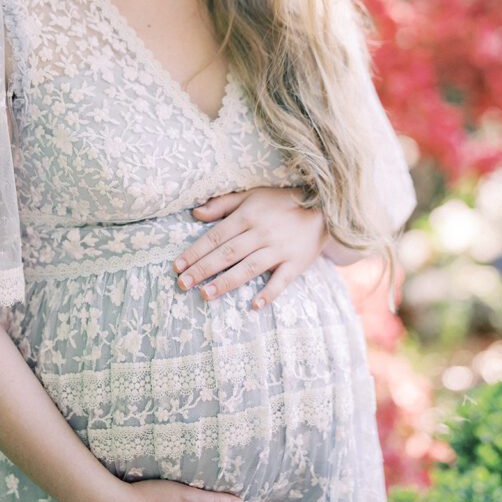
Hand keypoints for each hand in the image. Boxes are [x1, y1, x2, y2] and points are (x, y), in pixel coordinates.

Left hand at [174, 187, 328, 310]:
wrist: (325, 208)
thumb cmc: (281, 202)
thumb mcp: (252, 195)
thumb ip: (223, 204)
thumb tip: (196, 214)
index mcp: (248, 216)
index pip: (216, 236)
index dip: (195, 251)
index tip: (177, 266)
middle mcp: (262, 233)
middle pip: (227, 253)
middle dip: (203, 269)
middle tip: (183, 284)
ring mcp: (280, 249)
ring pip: (249, 268)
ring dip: (226, 282)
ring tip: (205, 295)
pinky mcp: (296, 263)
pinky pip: (281, 281)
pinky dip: (268, 294)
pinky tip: (254, 306)